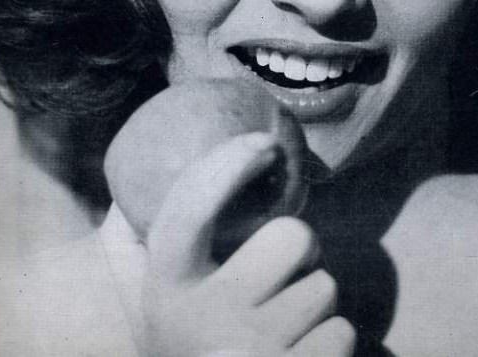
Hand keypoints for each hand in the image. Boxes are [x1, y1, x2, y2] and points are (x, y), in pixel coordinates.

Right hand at [103, 132, 355, 356]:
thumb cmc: (179, 336)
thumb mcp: (143, 289)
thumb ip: (135, 232)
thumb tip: (146, 162)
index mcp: (165, 288)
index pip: (191, 211)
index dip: (227, 165)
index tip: (263, 143)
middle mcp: (205, 321)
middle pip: (293, 236)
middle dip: (300, 247)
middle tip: (282, 265)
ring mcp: (251, 354)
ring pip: (324, 287)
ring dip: (312, 298)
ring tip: (280, 320)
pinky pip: (342, 333)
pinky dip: (328, 339)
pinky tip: (296, 352)